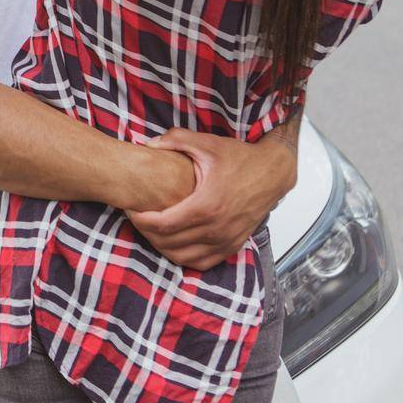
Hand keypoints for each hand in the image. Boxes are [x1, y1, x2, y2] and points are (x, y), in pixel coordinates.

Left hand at [126, 130, 295, 270]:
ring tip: (152, 229)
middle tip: (137, 218)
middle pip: (168, 242)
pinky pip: (201, 262)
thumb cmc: (240, 158)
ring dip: (162, 246)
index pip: (162, 224)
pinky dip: (183, 256)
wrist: (272, 172)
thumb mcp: (207, 143)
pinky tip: (174, 242)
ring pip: (182, 256)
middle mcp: (216, 228)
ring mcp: (225, 240)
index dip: (140, 220)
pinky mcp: (232, 246)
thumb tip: (148, 144)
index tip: (130, 210)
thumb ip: (175, 140)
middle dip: (146, 232)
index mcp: (206, 205)